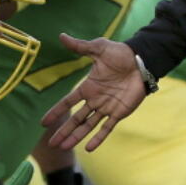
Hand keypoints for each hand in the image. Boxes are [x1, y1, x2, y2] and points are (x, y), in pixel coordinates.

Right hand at [43, 36, 147, 151]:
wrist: (142, 61)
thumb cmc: (120, 54)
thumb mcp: (99, 48)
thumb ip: (80, 46)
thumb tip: (61, 36)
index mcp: (88, 87)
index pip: (68, 102)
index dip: (56, 111)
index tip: (43, 123)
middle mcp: (95, 100)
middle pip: (75, 119)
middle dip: (63, 131)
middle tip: (51, 144)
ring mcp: (107, 108)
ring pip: (88, 126)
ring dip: (76, 137)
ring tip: (64, 148)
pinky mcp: (120, 112)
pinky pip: (107, 128)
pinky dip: (99, 138)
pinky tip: (89, 148)